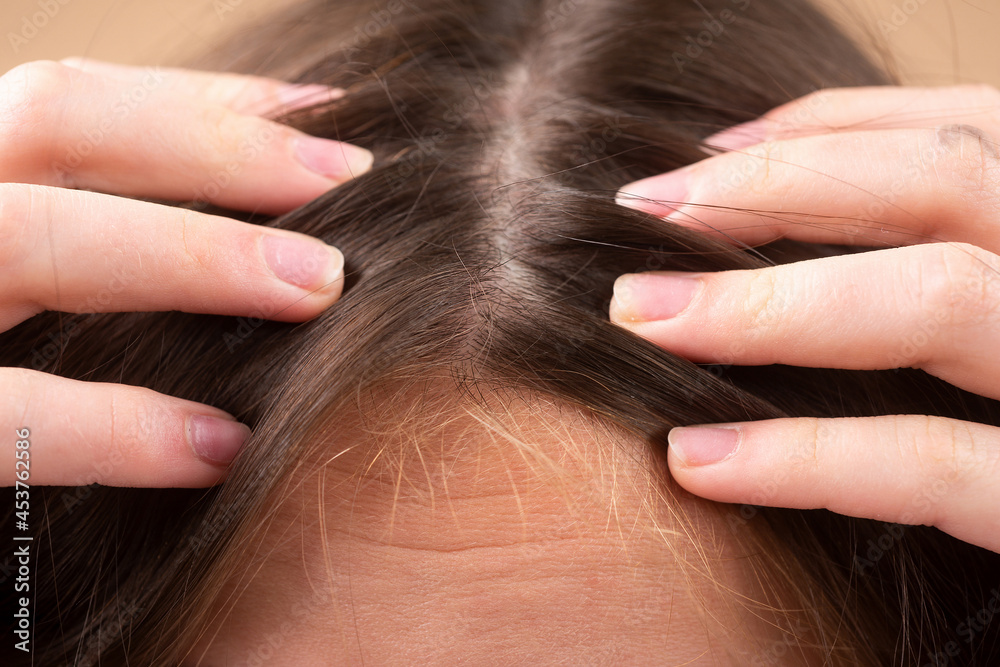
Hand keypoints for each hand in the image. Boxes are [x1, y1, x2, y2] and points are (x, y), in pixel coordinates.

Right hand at [2, 59, 372, 487]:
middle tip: (347, 176)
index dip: (190, 100)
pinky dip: (114, 428)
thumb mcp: (27, 294)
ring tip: (319, 283)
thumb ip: (100, 256)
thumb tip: (268, 233)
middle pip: (53, 123)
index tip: (317, 113)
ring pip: (29, 238)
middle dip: (215, 145)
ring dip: (190, 252)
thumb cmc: (10, 371)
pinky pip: (3, 417)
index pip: (62, 106)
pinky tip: (223, 447)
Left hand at [610, 85, 999, 552]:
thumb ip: (922, 266)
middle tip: (645, 207)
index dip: (833, 125)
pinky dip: (808, 455)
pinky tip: (698, 460)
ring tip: (641, 313)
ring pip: (940, 296)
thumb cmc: (989, 415)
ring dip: (768, 301)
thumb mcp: (977, 325)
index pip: (964, 135)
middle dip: (779, 183)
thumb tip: (758, 214)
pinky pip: (936, 467)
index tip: (705, 159)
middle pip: (948, 180)